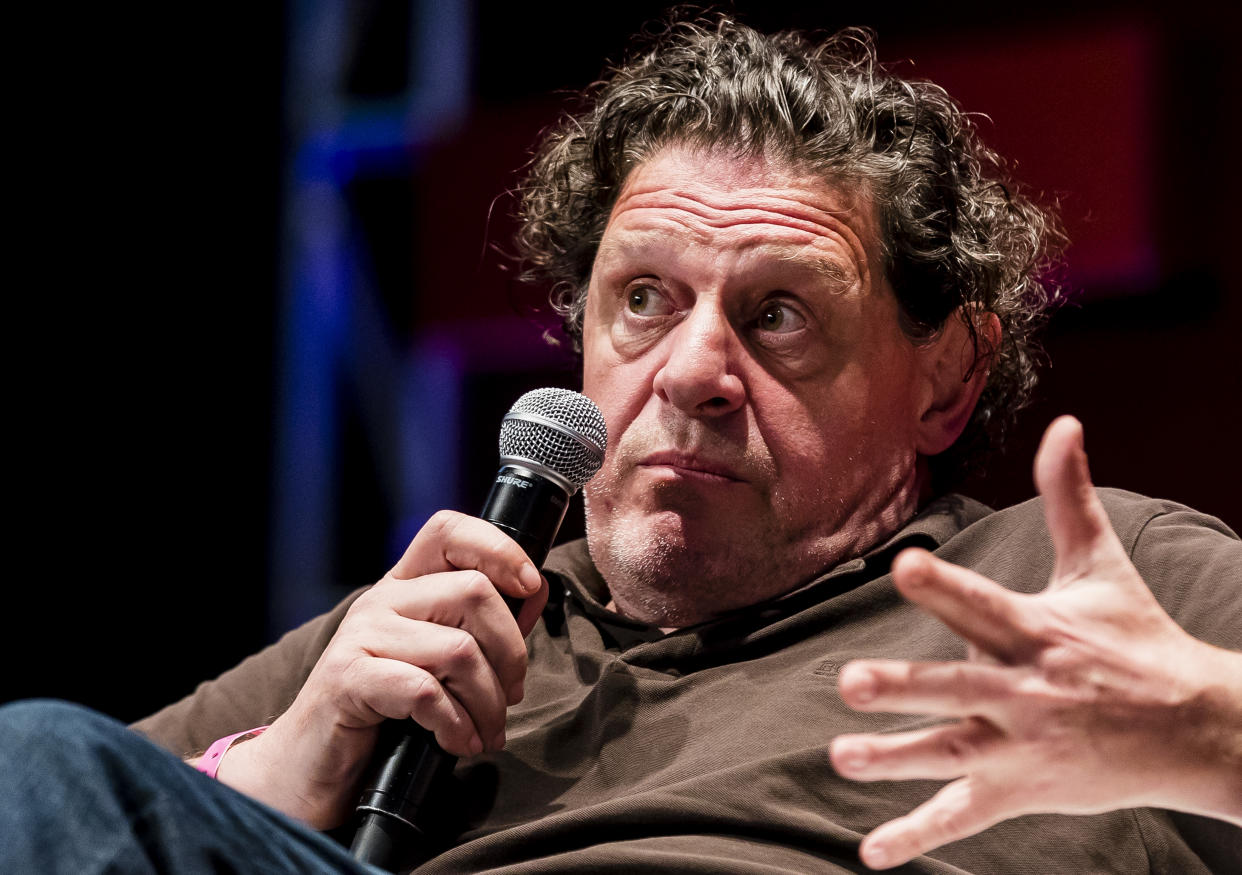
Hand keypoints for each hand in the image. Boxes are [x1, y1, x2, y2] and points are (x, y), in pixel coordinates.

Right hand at [217, 510, 548, 827]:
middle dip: (511, 653)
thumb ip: (482, 627)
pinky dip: (456, 725)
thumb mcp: (436, 661)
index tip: (530, 587)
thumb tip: (533, 595)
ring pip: (459, 649)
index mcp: (404, 586)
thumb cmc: (383, 713)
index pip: (448, 531)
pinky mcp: (348, 680)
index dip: (499, 547)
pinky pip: (426, 692)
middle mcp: (382, 600)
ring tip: (487, 732)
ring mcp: (361, 636)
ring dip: (488, 702)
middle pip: (474, 592)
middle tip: (509, 696)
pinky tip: (457, 743)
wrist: (308, 765)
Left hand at [830, 416, 1241, 868]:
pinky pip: (960, 815)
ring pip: (946, 753)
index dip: (945, 586)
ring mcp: (1019, 745)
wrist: (1198, 729)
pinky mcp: (1019, 788)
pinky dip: (916, 836)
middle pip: (954, 687)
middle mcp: (1022, 691)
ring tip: (842, 757)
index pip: (982, 605)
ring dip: (894, 757)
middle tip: (852, 683)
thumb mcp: (1102, 567)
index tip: (904, 564)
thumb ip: (1070, 496)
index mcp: (1035, 632)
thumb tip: (1065, 421)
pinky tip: (871, 854)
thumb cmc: (1138, 640)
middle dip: (903, 686)